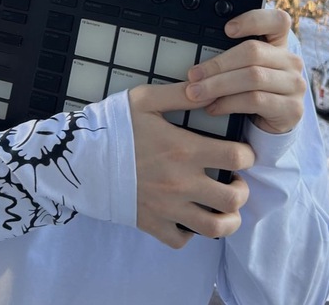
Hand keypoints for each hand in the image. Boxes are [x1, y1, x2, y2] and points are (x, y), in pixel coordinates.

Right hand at [129, 83, 254, 248]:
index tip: (241, 152)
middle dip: (242, 190)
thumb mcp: (144, 100)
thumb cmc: (114, 126)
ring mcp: (167, 208)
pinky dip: (191, 232)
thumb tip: (208, 88)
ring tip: (222, 205)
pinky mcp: (152, 224)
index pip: (237, 158)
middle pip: (234, 199)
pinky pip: (183, 240)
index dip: (247, 154)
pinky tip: (188, 216)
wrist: (81, 156)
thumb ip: (178, 94)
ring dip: (228, 218)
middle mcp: (182, 183)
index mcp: (184, 150)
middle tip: (233, 180)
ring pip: (216, 228)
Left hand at [185, 9, 305, 134]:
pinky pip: (255, 100)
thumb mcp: (241, 68)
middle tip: (193, 75)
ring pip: (252, 77)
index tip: (227, 29)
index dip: (254, 20)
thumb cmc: (250, 88)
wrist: (270, 121)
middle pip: (253, 52)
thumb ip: (228, 57)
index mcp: (279, 43)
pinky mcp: (291, 108)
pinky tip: (213, 107)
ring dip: (218, 85)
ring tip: (196, 93)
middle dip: (217, 64)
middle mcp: (291, 61)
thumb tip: (195, 66)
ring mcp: (294, 85)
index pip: (277, 20)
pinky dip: (228, 103)